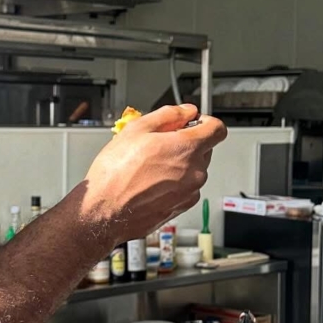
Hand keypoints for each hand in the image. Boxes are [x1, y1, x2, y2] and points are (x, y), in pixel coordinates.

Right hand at [82, 105, 226, 243]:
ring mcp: (190, 192)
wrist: (104, 211)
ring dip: (179, 164)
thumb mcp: (137, 129)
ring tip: (149, 166)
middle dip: (186, 143)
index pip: (217, 129)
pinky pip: (186, 188)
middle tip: (158, 144)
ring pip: (194, 169)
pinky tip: (151, 182)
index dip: (204, 122)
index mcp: (188, 148)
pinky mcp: (181, 207)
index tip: (191, 123)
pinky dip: (174, 182)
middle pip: (204, 149)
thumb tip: (186, 111)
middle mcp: (195, 172)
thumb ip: (169, 115)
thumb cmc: (115, 173)